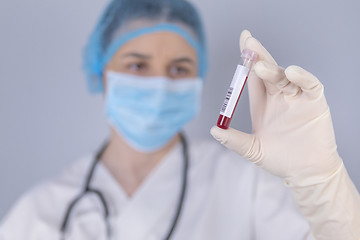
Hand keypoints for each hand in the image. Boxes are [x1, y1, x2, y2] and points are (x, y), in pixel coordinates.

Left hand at [211, 30, 341, 185]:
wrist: (305, 173)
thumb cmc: (280, 160)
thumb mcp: (253, 150)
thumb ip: (234, 140)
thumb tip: (214, 130)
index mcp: (262, 103)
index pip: (252, 77)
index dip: (246, 60)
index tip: (242, 41)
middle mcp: (279, 96)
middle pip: (267, 70)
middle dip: (257, 55)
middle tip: (248, 42)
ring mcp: (297, 98)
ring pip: (284, 76)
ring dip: (272, 69)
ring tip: (260, 67)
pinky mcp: (315, 102)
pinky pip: (310, 85)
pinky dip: (302, 77)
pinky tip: (292, 73)